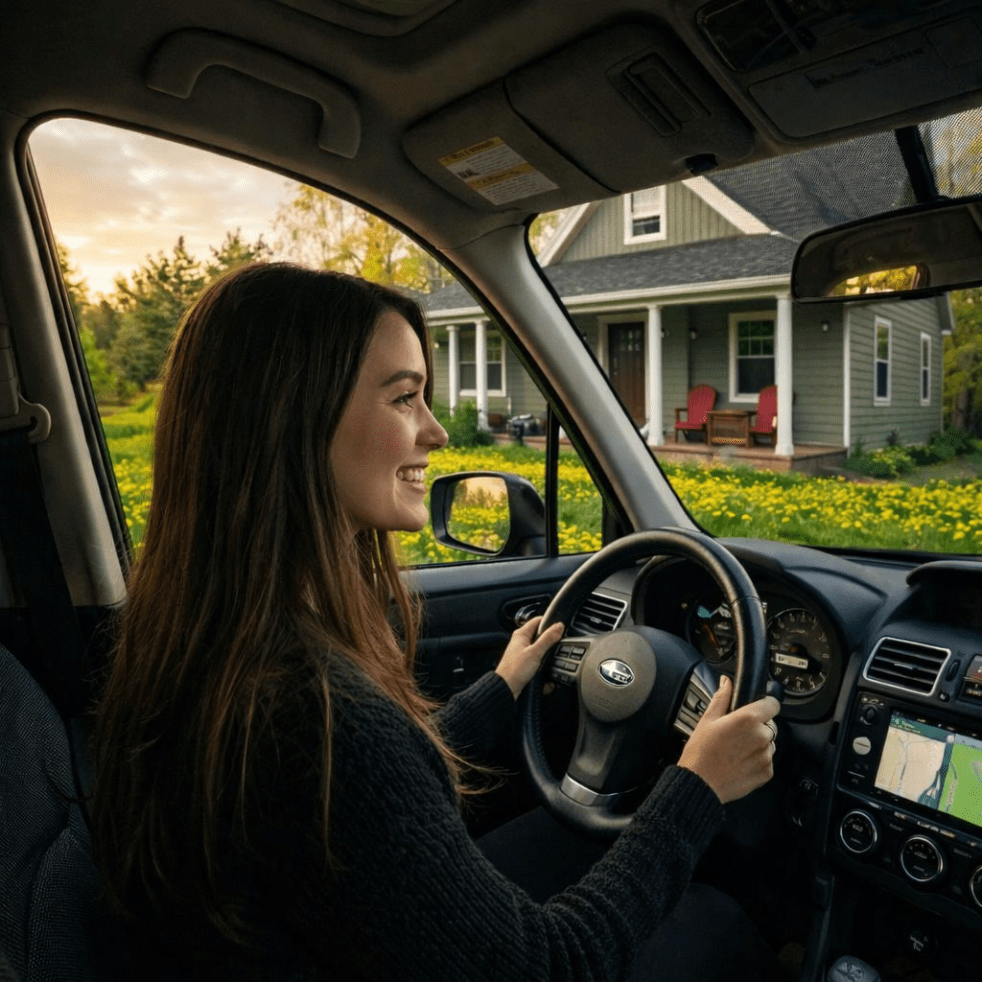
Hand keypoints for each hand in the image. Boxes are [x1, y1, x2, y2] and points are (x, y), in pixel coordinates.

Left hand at [495, 616, 564, 697]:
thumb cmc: (514, 670)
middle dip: (550, 644)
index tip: (560, 629)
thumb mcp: (535, 652)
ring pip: (542, 652)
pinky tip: (546, 677)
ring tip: (549, 665)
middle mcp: (521, 642)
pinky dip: (544, 669)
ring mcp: (523, 654)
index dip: (550, 623)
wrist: (506, 689)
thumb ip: (548, 638)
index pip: (538, 620)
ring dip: (547, 659)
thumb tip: (559, 626)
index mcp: (521, 634)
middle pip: (541, 637)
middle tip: (556, 650)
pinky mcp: (525, 665)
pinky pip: (539, 664)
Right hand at [677, 676, 779, 803]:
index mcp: (747, 719)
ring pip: (768, 743)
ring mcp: (766, 756)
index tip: (757, 708)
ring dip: (758, 744)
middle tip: (736, 734)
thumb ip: (722, 697)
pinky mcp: (767, 773)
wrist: (700, 784)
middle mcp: (761, 736)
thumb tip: (727, 682)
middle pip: (769, 724)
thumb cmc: (700, 752)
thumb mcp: (707, 719)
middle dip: (757, 727)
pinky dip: (757, 761)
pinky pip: (767, 761)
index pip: (772, 704)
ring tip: (736, 750)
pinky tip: (739, 762)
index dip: (764, 704)